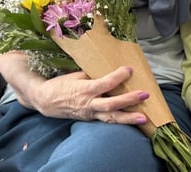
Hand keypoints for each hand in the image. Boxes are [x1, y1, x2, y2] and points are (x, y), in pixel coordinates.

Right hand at [31, 66, 150, 124]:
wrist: (46, 101)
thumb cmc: (61, 84)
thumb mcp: (76, 75)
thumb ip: (93, 75)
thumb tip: (110, 69)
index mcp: (85, 90)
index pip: (105, 83)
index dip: (118, 76)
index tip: (129, 69)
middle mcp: (89, 104)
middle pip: (111, 104)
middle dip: (129, 100)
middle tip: (144, 94)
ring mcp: (90, 114)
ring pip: (111, 118)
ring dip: (129, 118)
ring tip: (144, 118)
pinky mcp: (91, 119)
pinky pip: (107, 121)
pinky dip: (120, 121)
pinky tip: (133, 121)